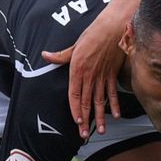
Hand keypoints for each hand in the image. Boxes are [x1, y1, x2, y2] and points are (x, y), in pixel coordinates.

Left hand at [42, 18, 124, 136]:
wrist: (115, 27)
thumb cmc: (94, 33)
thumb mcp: (75, 44)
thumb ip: (61, 55)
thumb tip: (45, 55)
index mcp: (78, 69)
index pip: (75, 94)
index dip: (76, 108)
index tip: (76, 120)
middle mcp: (90, 75)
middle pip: (87, 101)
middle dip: (86, 119)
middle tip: (85, 133)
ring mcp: (103, 76)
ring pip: (100, 100)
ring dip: (100, 117)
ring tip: (101, 130)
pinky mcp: (112, 74)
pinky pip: (113, 92)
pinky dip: (114, 104)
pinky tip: (115, 115)